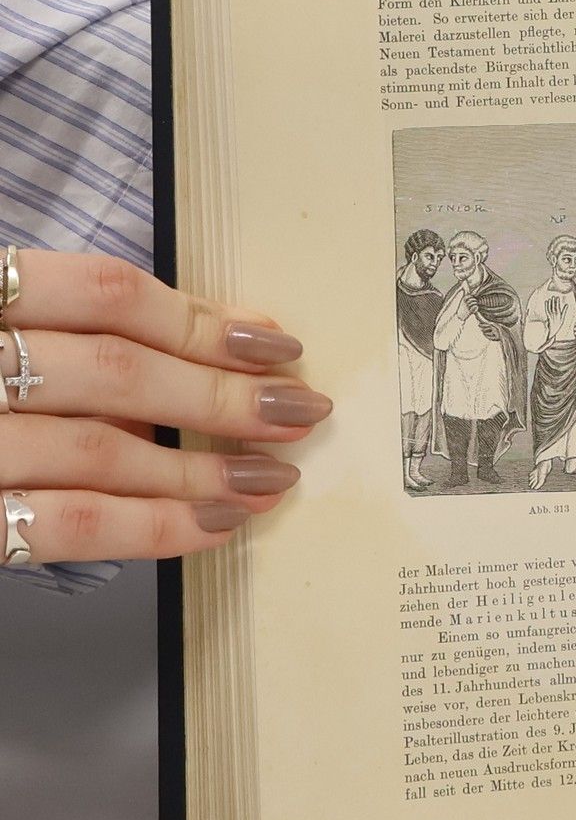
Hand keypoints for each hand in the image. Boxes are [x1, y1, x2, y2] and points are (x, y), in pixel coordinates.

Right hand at [0, 251, 330, 561]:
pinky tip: (212, 527)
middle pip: (117, 371)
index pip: (103, 292)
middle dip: (223, 396)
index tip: (274, 344)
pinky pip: (65, 525)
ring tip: (272, 479)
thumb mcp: (3, 330)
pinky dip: (151, 527)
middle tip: (301, 412)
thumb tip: (230, 336)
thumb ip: (78, 329)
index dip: (199, 318)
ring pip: (100, 452)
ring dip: (202, 468)